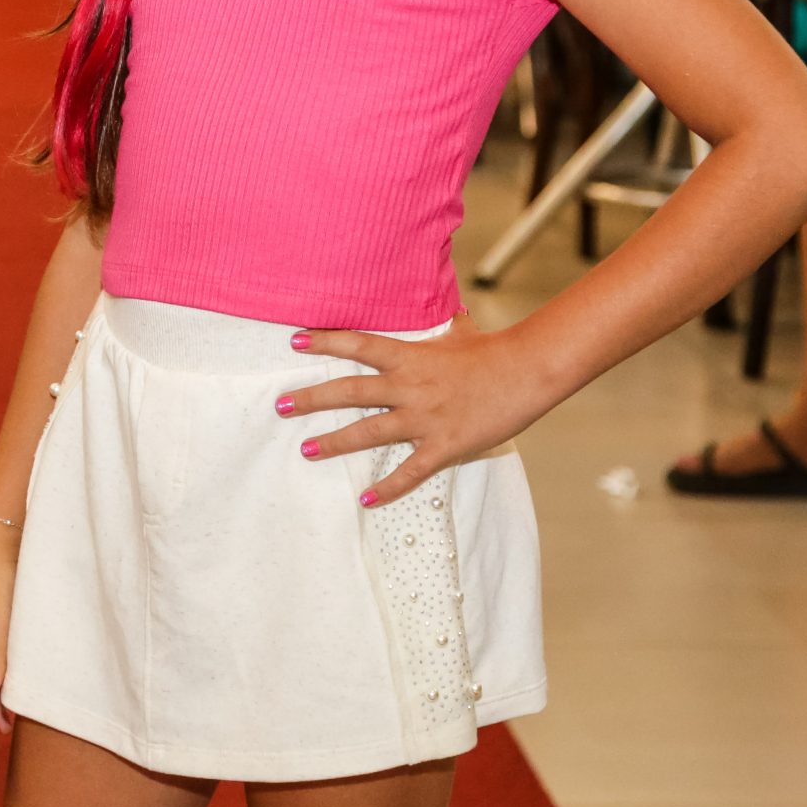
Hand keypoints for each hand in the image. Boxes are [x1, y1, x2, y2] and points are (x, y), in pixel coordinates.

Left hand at [278, 320, 558, 506]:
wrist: (526, 372)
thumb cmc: (494, 350)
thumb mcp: (461, 331)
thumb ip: (444, 324)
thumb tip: (445, 305)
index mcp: (411, 357)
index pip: (358, 345)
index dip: (325, 342)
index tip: (294, 342)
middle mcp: (409, 387)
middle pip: (350, 391)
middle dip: (311, 398)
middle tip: (280, 406)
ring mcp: (424, 418)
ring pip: (369, 432)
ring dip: (335, 442)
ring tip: (306, 450)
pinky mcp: (443, 445)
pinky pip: (410, 471)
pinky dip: (387, 488)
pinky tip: (365, 500)